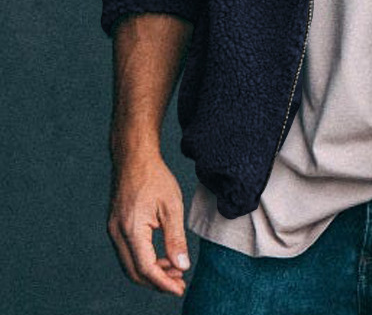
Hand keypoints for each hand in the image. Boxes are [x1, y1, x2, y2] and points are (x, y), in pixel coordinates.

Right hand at [107, 151, 190, 296]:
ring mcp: (113, 230)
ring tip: (175, 270)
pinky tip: (161, 256)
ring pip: (130, 264)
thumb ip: (175, 239)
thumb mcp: (172, 207)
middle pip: (134, 272)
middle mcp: (117, 234)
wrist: (134, 158)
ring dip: (151, 272)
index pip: (146, 268)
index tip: (180, 289)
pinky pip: (128, 252)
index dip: (163, 282)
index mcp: (131, 230)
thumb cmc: (155, 178)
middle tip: (179, 283)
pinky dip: (144, 260)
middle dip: (157, 281)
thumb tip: (182, 266)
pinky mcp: (116, 226)